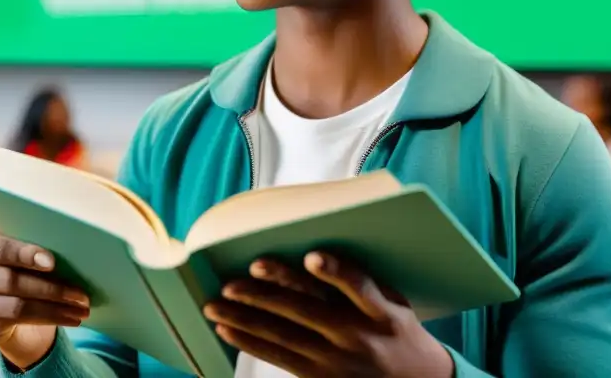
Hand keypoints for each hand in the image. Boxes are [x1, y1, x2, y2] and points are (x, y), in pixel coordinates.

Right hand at [0, 230, 90, 368]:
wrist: (12, 306)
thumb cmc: (27, 267)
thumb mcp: (30, 252)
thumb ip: (41, 245)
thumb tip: (75, 248)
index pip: (0, 248)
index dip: (25, 254)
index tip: (52, 262)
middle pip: (12, 281)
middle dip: (52, 288)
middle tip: (82, 294)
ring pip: (19, 305)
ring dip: (56, 307)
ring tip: (82, 308)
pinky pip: (20, 322)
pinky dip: (51, 318)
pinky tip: (72, 318)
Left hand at [203, 252, 452, 377]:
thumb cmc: (396, 328)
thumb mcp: (395, 302)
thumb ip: (360, 280)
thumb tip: (311, 250)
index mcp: (381, 311)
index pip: (359, 287)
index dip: (336, 272)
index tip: (312, 256)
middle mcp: (357, 336)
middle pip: (305, 311)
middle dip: (265, 296)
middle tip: (231, 282)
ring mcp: (336, 360)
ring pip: (282, 335)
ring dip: (243, 319)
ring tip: (213, 305)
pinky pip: (278, 357)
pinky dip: (249, 341)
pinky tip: (226, 329)